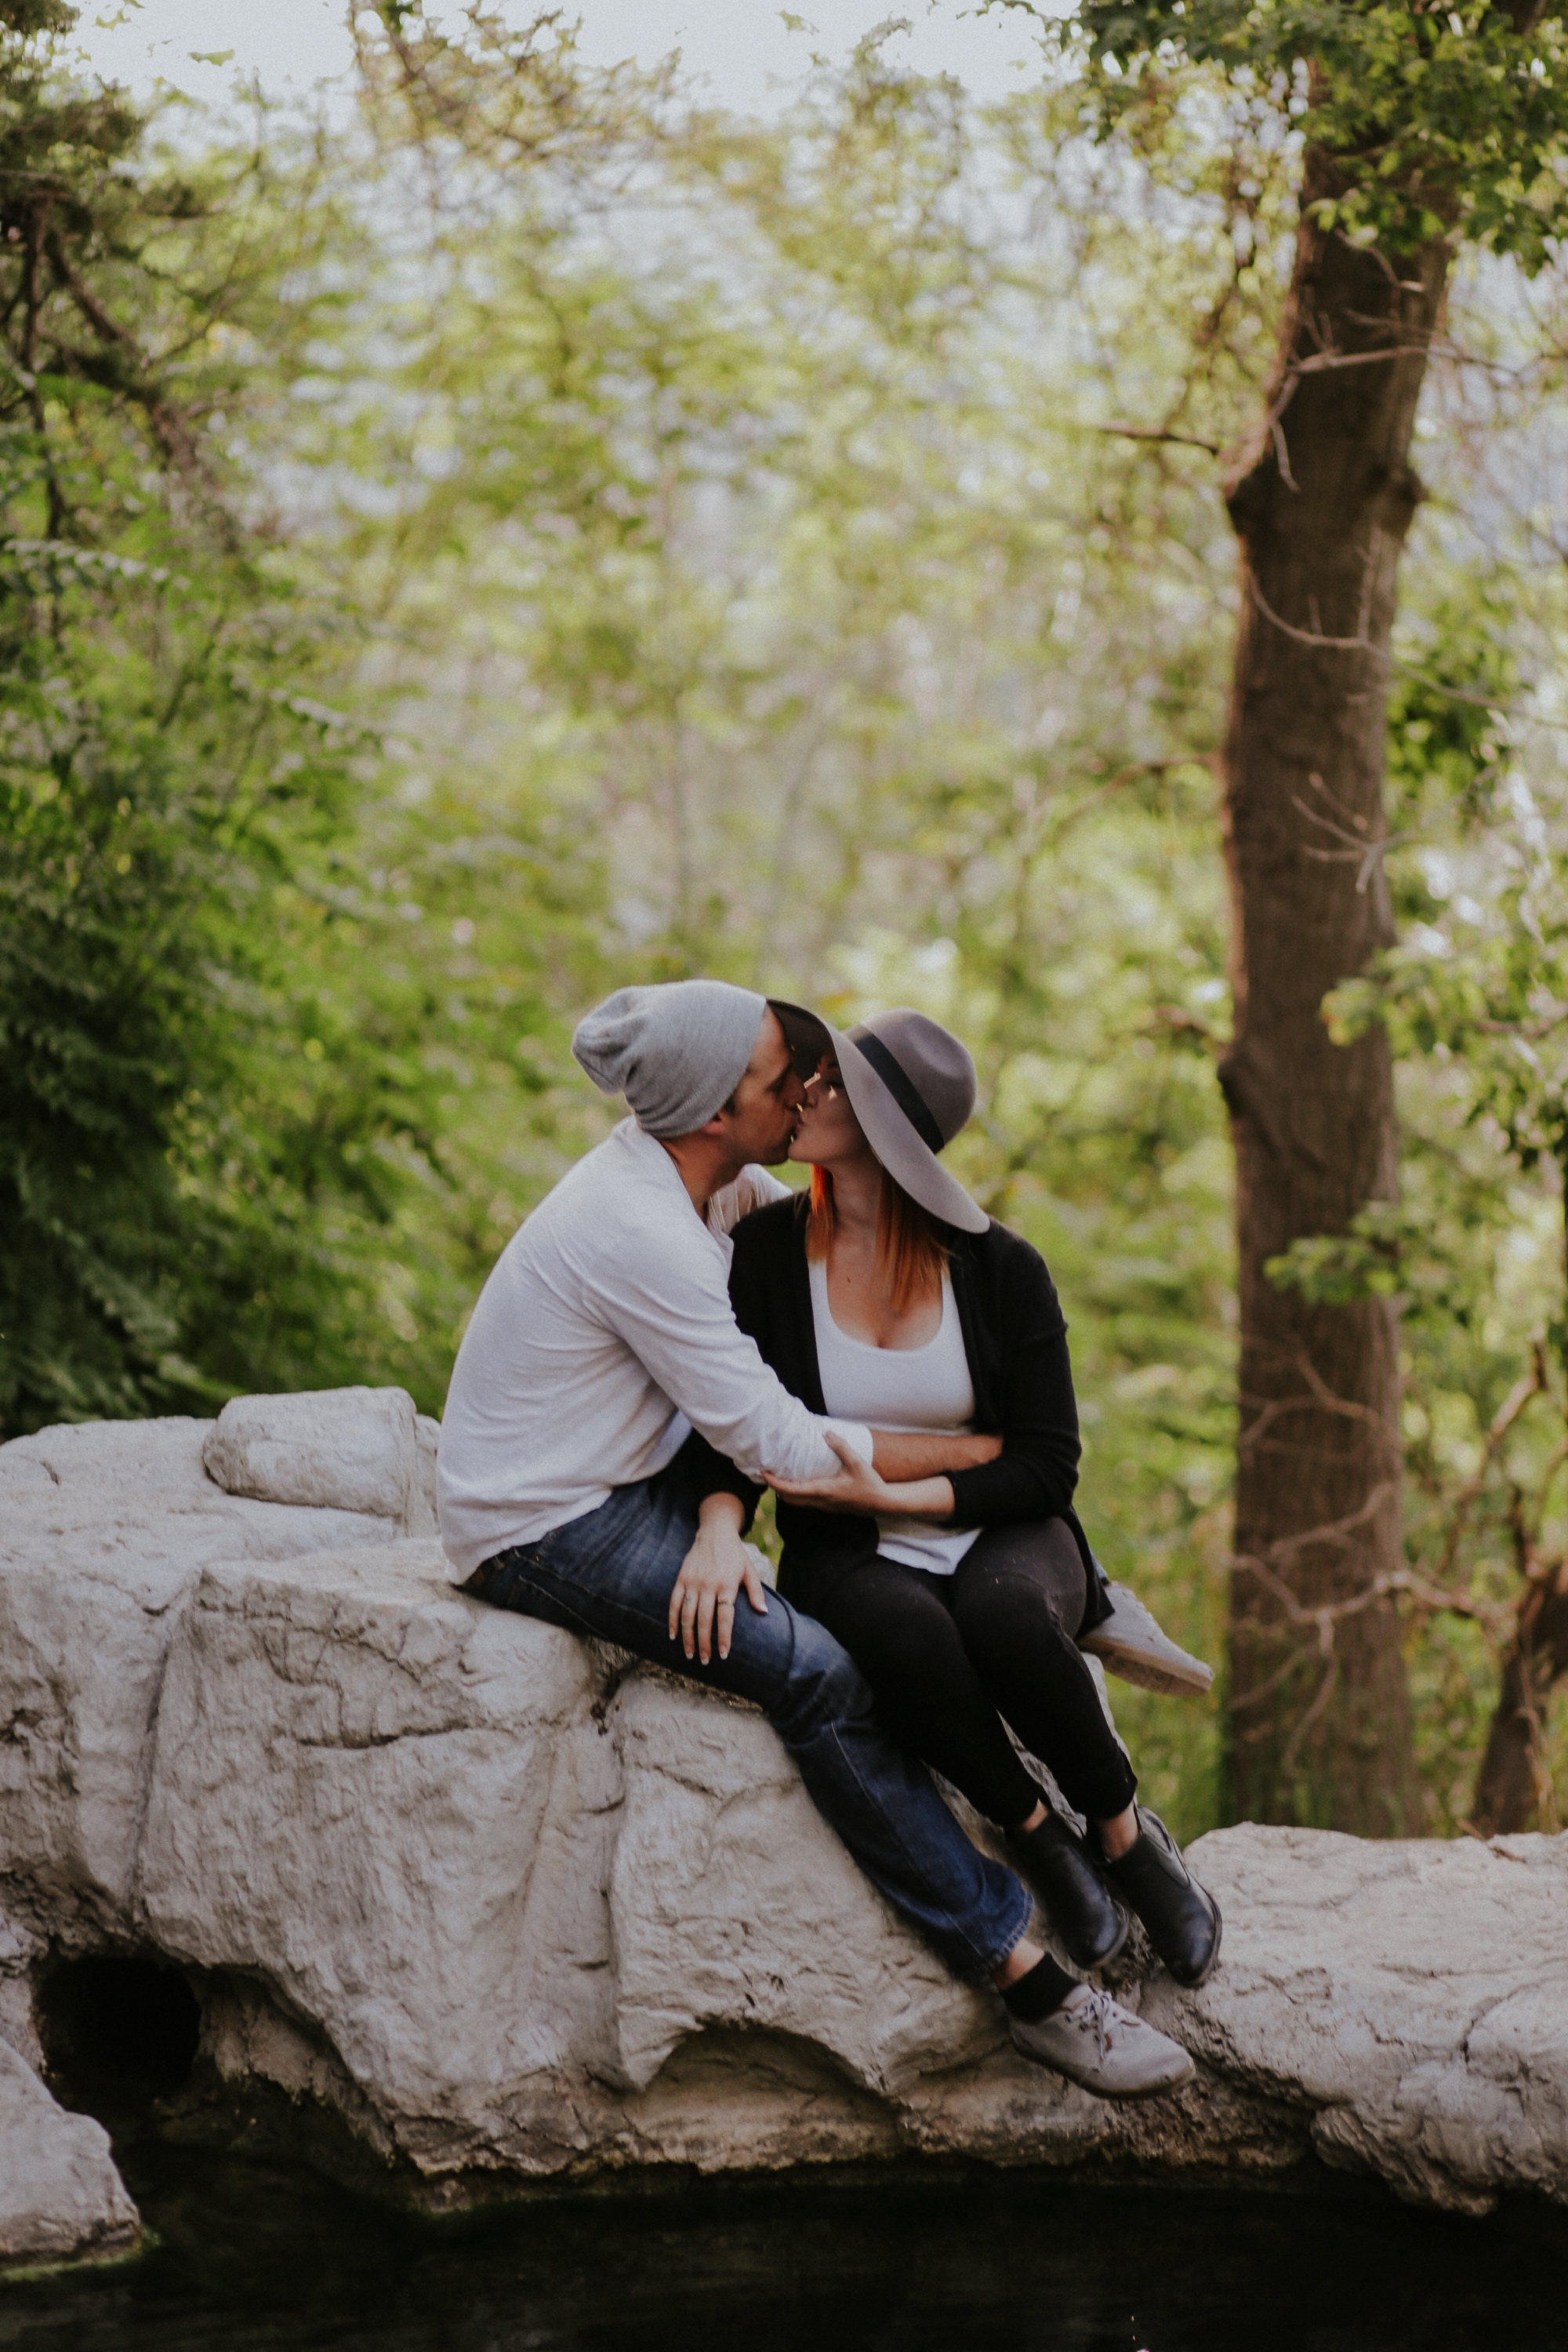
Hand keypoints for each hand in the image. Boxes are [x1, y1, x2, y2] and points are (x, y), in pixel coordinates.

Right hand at [668, 1495, 768, 1664]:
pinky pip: (674, 1603)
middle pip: (704, 1620)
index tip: (723, 1654)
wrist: (715, 1532)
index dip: (723, 1636)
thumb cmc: (735, 1555)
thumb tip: (763, 1613)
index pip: (725, 1617)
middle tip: (705, 1660)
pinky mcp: (681, 1579)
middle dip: (704, 1643)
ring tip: (690, 1654)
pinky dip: (673, 1620)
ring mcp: (693, 1582)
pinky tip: (674, 1636)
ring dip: (687, 1636)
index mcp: (727, 1585)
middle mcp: (708, 1585)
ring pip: (687, 1615)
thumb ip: (756, 1592)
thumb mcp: (750, 1570)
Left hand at [769, 1430, 895, 1513]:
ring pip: (797, 1502)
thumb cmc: (870, 1483)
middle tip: (766, 1473)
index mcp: (823, 1491)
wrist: (882, 1503)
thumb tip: (826, 1432)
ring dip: (785, 1491)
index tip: (763, 1473)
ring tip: (779, 1476)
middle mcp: (820, 1502)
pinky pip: (807, 1502)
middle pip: (789, 1499)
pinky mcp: (829, 1507)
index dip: (774, 1483)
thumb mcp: (856, 1462)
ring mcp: (824, 1506)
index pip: (790, 1490)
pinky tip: (799, 1482)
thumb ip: (841, 1446)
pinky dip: (797, 1493)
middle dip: (775, 1488)